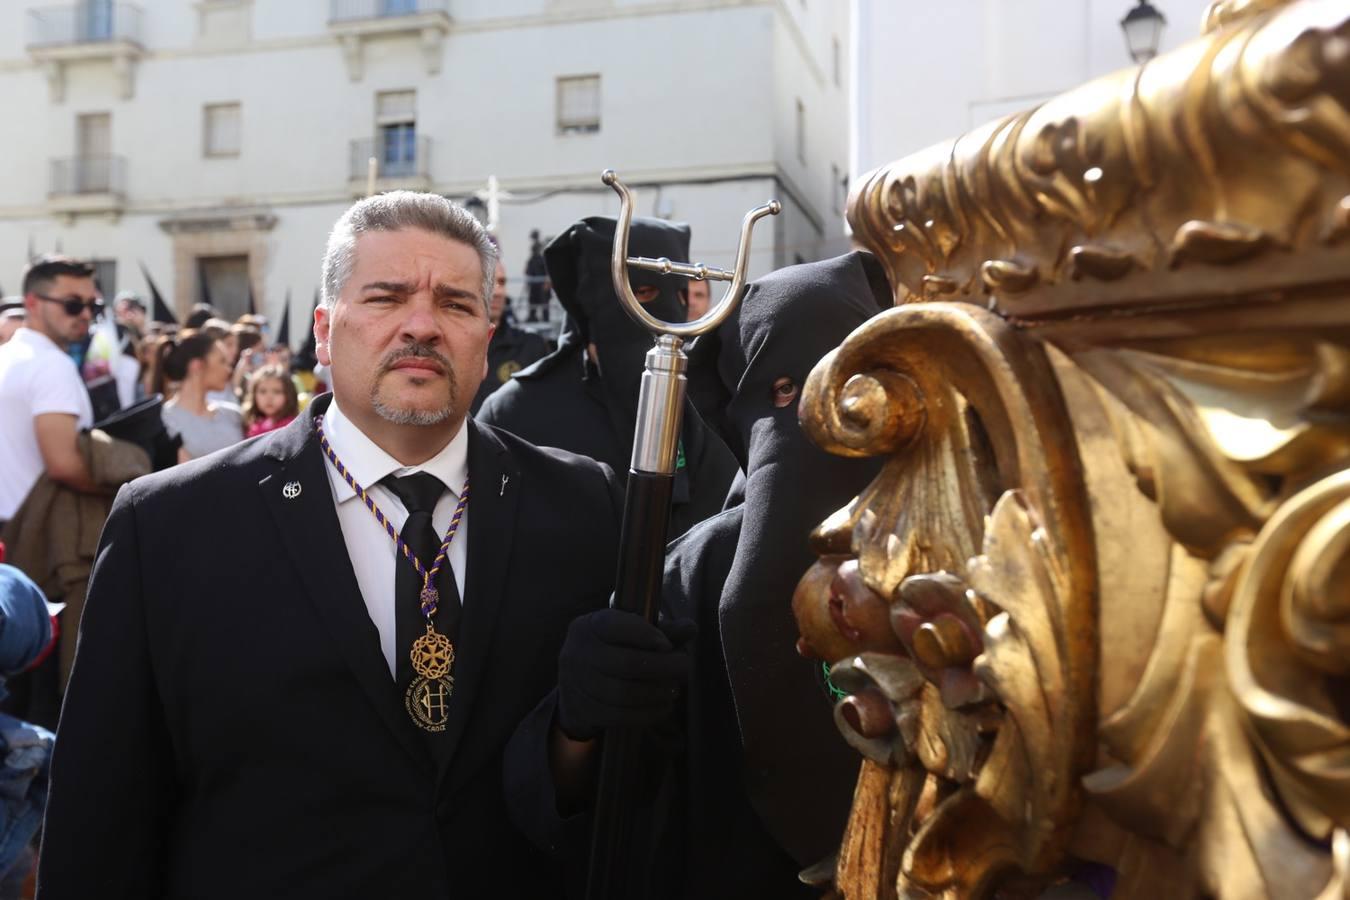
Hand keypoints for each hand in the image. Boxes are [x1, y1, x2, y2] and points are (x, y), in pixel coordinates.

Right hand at [556, 608, 694, 741]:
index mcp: (590, 625)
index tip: (668, 645)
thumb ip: (663, 630)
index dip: (645, 635)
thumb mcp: (632, 633)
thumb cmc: (613, 650)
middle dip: (663, 666)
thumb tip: (691, 628)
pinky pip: (621, 716)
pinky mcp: (585, 711)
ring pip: (624, 693)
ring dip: (656, 692)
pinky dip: (648, 713)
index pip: (615, 626)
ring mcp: (578, 684)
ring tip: (674, 689)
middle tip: (686, 668)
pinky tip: (663, 706)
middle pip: (626, 663)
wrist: (577, 684)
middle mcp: (578, 652)